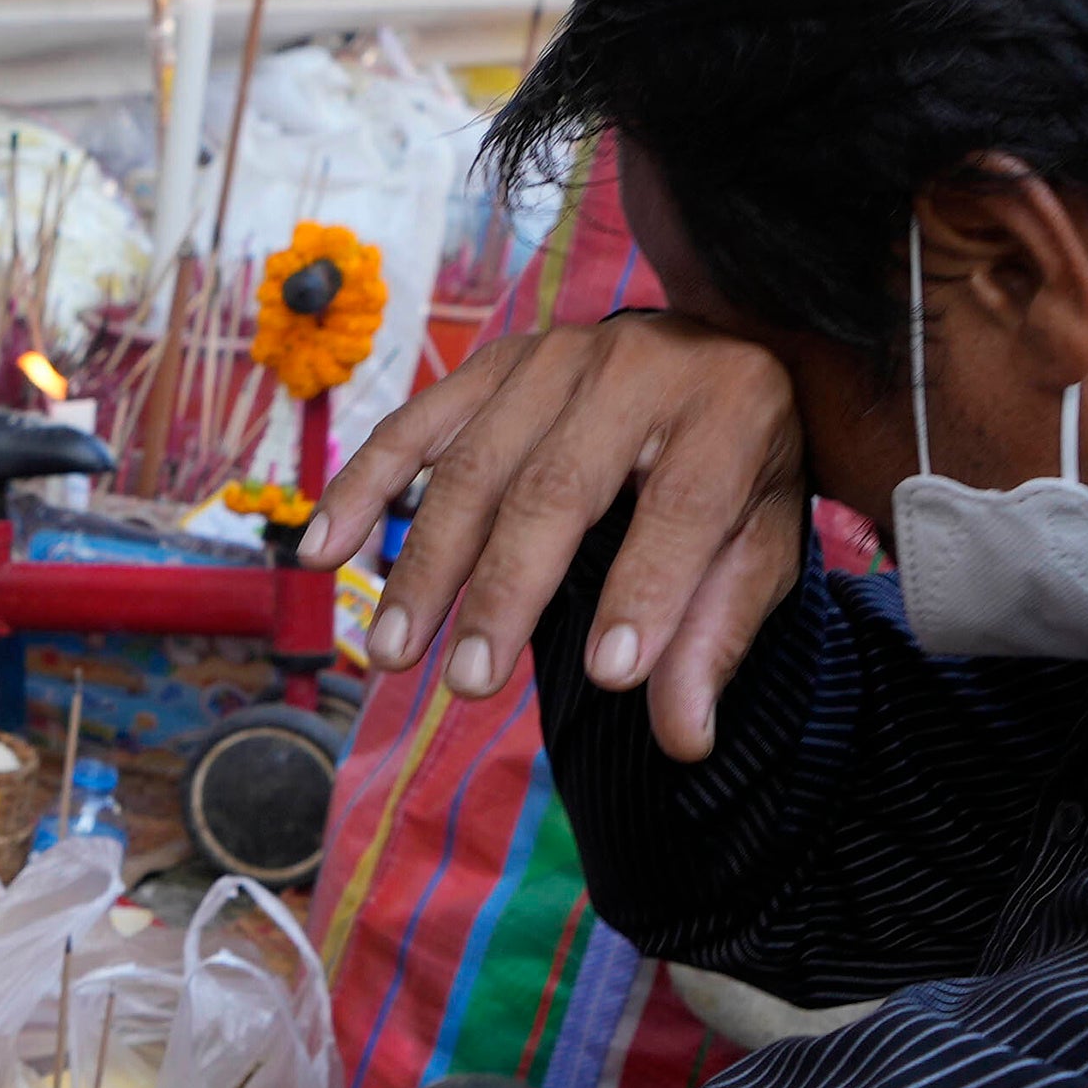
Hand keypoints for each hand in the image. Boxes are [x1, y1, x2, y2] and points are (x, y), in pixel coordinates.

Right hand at [297, 310, 807, 757]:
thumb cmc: (739, 469)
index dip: (644, 593)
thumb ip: (717, 637)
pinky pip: (416, 424)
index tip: (608, 678)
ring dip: (425, 562)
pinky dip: (363, 487)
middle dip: (506, 590)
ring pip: (474, 465)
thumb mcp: (761, 545)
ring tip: (394, 650)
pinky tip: (325, 552)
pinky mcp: (497, 363)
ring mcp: (557, 357)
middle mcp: (639, 369)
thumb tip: (682, 741)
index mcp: (728, 412)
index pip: (682, 509)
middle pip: (556, 487)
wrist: (722, 347)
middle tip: (470, 681)